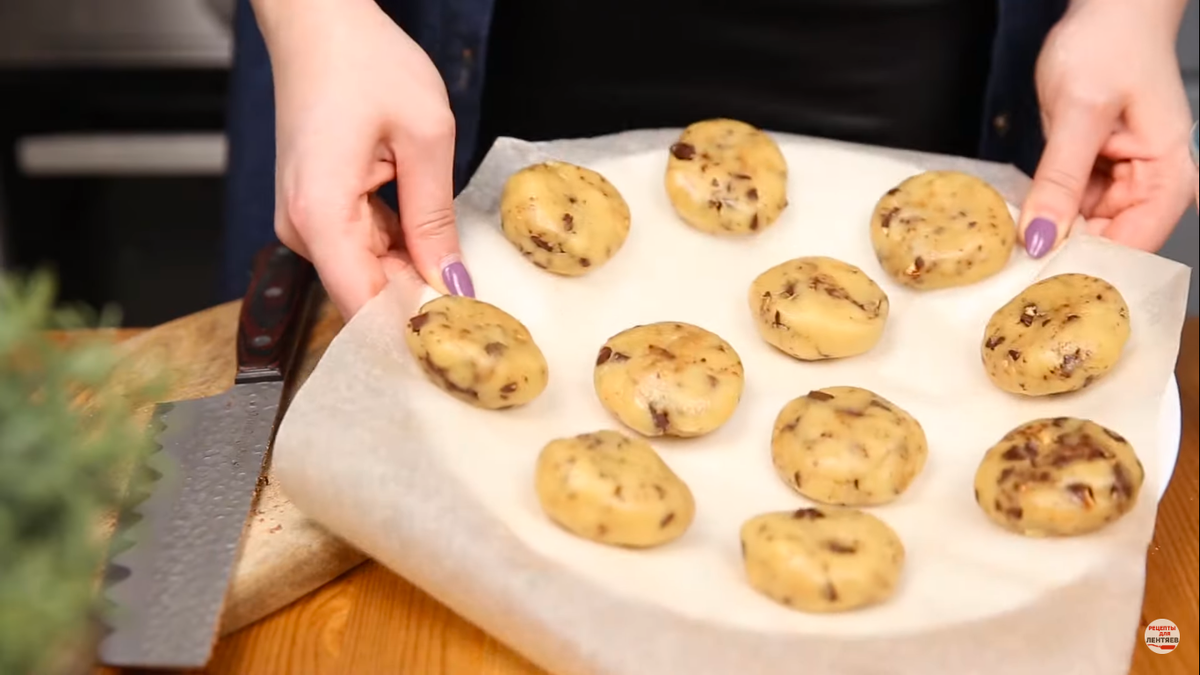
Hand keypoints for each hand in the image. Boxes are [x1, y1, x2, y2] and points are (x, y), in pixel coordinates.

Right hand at [254, 0, 472, 318]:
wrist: (316, 21)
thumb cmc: (363, 60)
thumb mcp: (424, 138)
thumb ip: (435, 219)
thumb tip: (452, 281)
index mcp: (321, 215)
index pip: (364, 305)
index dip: (412, 329)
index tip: (459, 341)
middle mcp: (300, 227)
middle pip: (364, 294)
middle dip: (419, 303)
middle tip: (476, 311)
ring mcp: (302, 219)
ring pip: (365, 273)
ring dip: (411, 274)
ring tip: (459, 269)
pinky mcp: (312, 208)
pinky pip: (359, 247)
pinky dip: (396, 249)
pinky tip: (429, 237)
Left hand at [1020, 0, 1194, 257]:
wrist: (1106, 10)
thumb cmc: (1109, 45)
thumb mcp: (1080, 112)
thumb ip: (1060, 178)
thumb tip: (1041, 238)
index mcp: (1166, 176)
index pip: (1133, 245)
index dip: (1087, 269)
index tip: (1039, 286)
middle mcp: (1148, 186)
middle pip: (1106, 245)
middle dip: (1060, 257)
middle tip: (1008, 274)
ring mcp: (1119, 182)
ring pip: (1081, 230)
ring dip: (1046, 238)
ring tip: (1004, 252)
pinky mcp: (1092, 173)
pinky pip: (1066, 207)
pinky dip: (1042, 214)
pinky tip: (1014, 223)